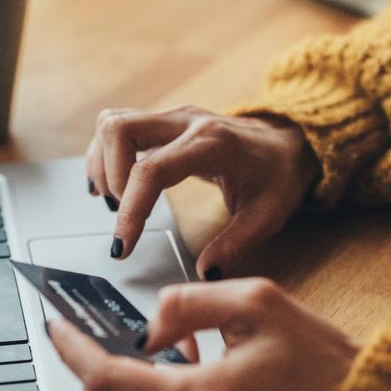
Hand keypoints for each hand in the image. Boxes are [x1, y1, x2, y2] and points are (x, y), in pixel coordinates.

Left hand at [48, 278, 358, 390]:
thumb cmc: (319, 359)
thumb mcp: (257, 301)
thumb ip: (187, 303)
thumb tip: (146, 328)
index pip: (107, 380)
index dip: (72, 351)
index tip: (56, 327)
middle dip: (85, 381)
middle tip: (91, 346)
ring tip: (153, 358)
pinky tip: (185, 381)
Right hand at [86, 106, 317, 278]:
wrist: (288, 142)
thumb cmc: (278, 176)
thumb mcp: (269, 215)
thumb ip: (236, 245)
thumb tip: (205, 272)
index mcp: (212, 144)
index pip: (152, 170)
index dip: (131, 209)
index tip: (122, 246)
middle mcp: (186, 122)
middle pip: (119, 129)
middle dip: (108, 176)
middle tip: (121, 213)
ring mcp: (172, 118)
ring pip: (113, 123)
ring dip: (102, 163)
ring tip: (115, 201)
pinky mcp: (163, 122)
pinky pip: (118, 126)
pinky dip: (105, 155)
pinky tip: (111, 185)